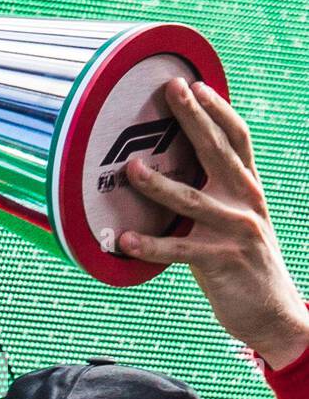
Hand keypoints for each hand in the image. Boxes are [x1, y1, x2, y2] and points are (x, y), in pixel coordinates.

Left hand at [118, 78, 308, 369]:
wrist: (274, 315)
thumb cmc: (240, 262)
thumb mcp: (233, 220)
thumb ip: (210, 194)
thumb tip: (164, 165)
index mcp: (248, 190)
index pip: (237, 140)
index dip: (218, 110)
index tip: (195, 83)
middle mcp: (246, 204)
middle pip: (218, 152)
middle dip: (194, 119)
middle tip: (171, 91)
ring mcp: (236, 232)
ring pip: (193, 200)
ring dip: (159, 185)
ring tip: (131, 169)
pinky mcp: (222, 262)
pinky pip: (180, 250)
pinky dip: (150, 245)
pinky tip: (124, 239)